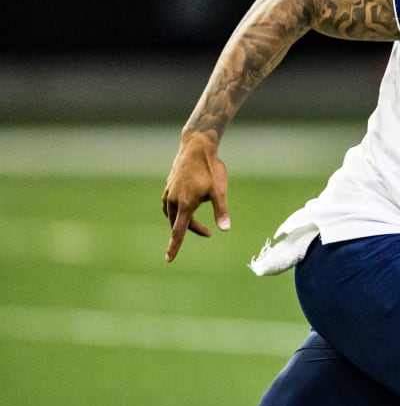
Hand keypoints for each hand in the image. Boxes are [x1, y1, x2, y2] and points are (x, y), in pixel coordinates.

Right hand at [161, 132, 230, 261]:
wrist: (197, 146)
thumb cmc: (211, 168)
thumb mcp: (220, 191)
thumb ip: (221, 211)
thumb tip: (225, 229)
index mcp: (185, 204)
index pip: (179, 231)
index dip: (174, 246)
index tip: (169, 259)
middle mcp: (173, 200)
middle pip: (178, 224)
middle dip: (191, 230)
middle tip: (208, 233)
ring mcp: (169, 192)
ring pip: (172, 215)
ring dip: (183, 221)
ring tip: (197, 223)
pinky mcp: (168, 186)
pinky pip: (167, 205)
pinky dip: (174, 212)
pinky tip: (181, 210)